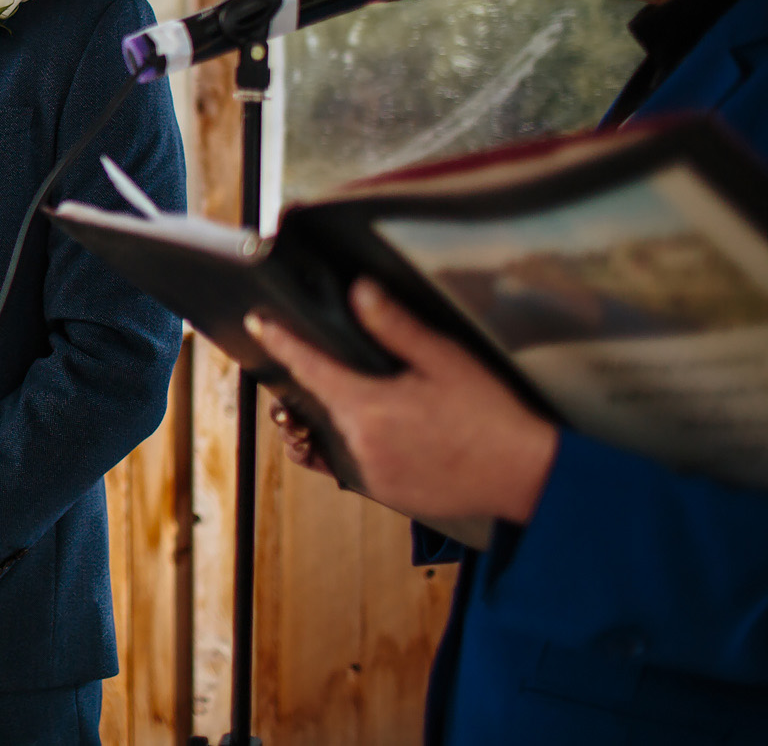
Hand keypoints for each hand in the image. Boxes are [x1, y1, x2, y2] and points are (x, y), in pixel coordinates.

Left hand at [246, 279, 558, 525]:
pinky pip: (352, 460)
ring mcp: (368, 473)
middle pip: (318, 401)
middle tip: (331, 356)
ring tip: (368, 393)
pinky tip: (388, 427)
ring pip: (333, 432)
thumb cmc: (491, 415)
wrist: (526, 477)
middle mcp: (358, 444)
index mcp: (367, 408)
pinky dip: (358, 440)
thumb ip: (395, 326)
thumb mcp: (445, 359)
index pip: (307, 367)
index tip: (258, 323)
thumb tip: (358, 291)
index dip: (280, 342)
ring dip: (339, 412)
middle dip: (316, 378)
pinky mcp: (384, 493)